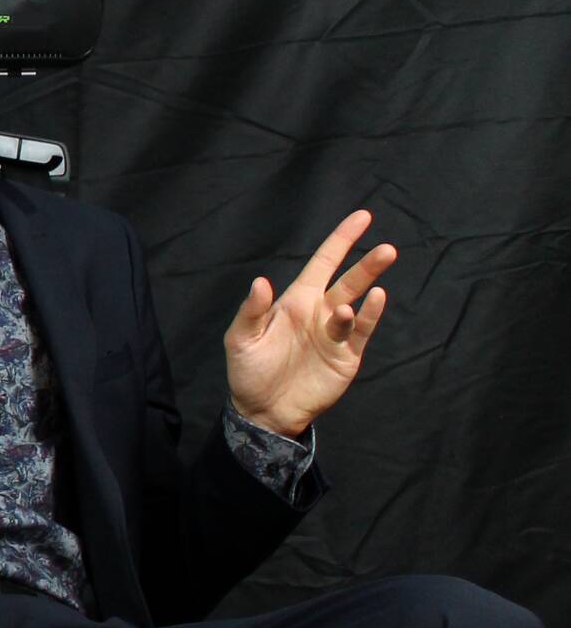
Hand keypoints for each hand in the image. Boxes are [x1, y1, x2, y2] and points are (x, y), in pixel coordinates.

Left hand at [224, 208, 394, 437]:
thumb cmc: (248, 372)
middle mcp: (320, 312)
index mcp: (296, 301)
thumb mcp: (241, 339)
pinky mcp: (347, 355)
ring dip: (370, 283)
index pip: (323, 263)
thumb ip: (252, 311)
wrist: (264, 411)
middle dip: (367, 262)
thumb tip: (261, 281)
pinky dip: (369, 314)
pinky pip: (362, 330)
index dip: (341, 240)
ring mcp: (335, 333)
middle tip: (387, 248)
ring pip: (359, 302)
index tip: (363, 217)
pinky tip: (375, 299)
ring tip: (380, 264)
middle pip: (348, 280)